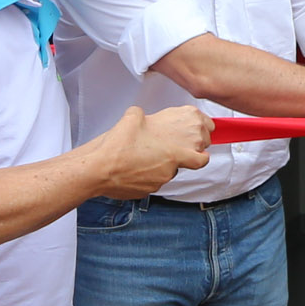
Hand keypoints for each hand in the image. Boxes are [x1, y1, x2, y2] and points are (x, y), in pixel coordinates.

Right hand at [92, 107, 212, 195]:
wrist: (100, 168)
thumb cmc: (118, 144)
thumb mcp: (132, 118)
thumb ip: (144, 116)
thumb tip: (141, 116)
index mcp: (177, 146)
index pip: (204, 153)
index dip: (202, 152)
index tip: (200, 150)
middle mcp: (174, 163)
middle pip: (188, 160)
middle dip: (180, 155)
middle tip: (165, 148)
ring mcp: (163, 178)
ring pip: (168, 171)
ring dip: (160, 164)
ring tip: (141, 156)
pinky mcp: (151, 189)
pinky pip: (153, 181)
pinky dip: (147, 175)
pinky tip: (133, 167)